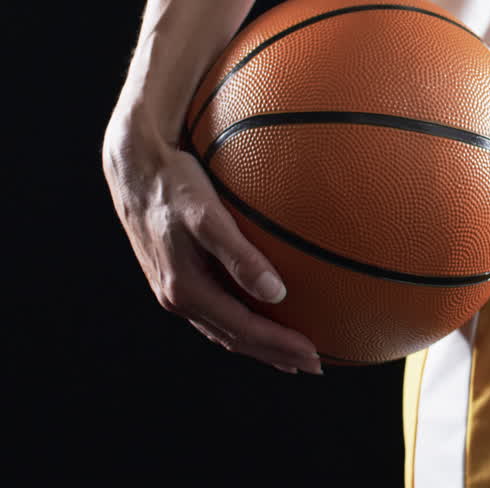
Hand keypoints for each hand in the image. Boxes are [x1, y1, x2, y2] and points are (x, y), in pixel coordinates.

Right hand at [103, 122, 321, 374]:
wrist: (133, 167)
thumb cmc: (173, 183)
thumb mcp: (206, 215)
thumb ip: (239, 254)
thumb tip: (277, 292)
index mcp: (185, 289)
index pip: (243, 329)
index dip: (279, 346)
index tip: (314, 354)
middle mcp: (178, 297)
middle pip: (234, 338)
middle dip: (274, 354)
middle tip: (315, 365)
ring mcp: (175, 290)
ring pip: (224, 329)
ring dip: (259, 345)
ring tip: (291, 354)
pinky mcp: (178, 276)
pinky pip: (218, 310)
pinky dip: (244, 323)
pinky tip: (263, 314)